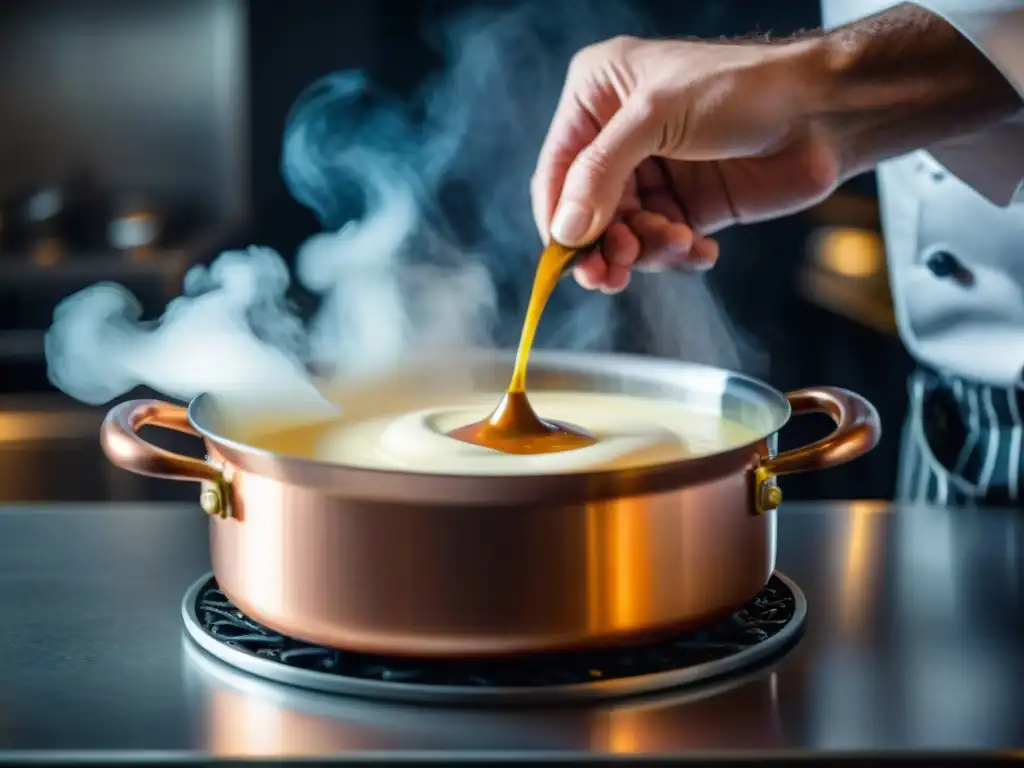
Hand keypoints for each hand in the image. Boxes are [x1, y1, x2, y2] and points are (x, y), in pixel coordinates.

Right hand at [531, 35, 839, 292]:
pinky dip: (676, 256)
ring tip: (676, 241)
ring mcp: (654, 176)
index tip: (568, 257)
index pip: (556, 170)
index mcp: (598, 98)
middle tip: (613, 272)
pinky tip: (700, 248)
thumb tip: (564, 231)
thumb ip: (601, 172)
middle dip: (604, 244)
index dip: (558, 218)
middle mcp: (618, 139)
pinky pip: (661, 247)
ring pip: (623, 235)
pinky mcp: (687, 207)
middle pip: (585, 213)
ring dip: (645, 250)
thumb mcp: (656, 114)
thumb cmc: (741, 88)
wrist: (823, 110)